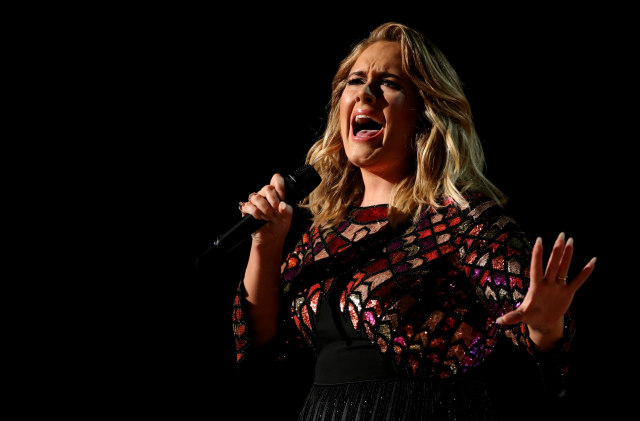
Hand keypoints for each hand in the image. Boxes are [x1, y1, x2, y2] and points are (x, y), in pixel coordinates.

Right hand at [239, 173, 292, 247]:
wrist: (272, 238)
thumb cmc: (280, 225)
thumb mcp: (288, 217)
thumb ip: (287, 209)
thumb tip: (282, 204)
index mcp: (276, 193)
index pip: (276, 179)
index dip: (279, 185)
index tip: (282, 196)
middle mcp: (265, 195)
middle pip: (267, 188)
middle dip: (273, 201)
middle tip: (276, 210)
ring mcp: (255, 202)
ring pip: (257, 197)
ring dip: (264, 208)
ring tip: (269, 217)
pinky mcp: (247, 209)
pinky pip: (248, 206)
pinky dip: (255, 213)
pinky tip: (260, 218)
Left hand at [497, 233, 595, 348]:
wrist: (543, 322)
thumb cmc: (531, 316)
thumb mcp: (522, 316)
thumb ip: (512, 317)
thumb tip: (498, 321)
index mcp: (536, 286)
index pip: (537, 267)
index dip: (538, 255)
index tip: (539, 240)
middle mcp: (548, 283)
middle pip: (552, 264)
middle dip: (557, 250)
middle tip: (561, 234)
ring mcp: (558, 286)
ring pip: (563, 268)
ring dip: (568, 255)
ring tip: (571, 241)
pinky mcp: (568, 292)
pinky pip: (578, 280)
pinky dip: (585, 272)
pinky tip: (592, 261)